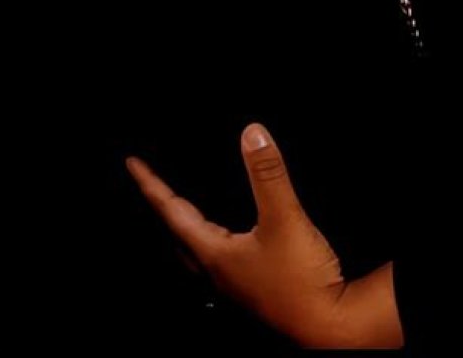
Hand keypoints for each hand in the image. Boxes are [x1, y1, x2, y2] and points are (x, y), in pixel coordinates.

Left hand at [126, 124, 402, 348]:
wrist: (329, 328)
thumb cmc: (302, 283)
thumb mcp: (285, 218)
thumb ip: (268, 175)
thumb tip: (252, 134)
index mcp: (214, 254)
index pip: (171, 212)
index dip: (151, 184)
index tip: (133, 164)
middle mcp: (216, 274)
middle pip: (176, 237)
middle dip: (162, 209)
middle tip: (152, 187)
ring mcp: (233, 288)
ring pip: (195, 254)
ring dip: (185, 229)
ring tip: (183, 211)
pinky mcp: (252, 293)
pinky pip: (218, 264)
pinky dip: (212, 244)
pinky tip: (228, 243)